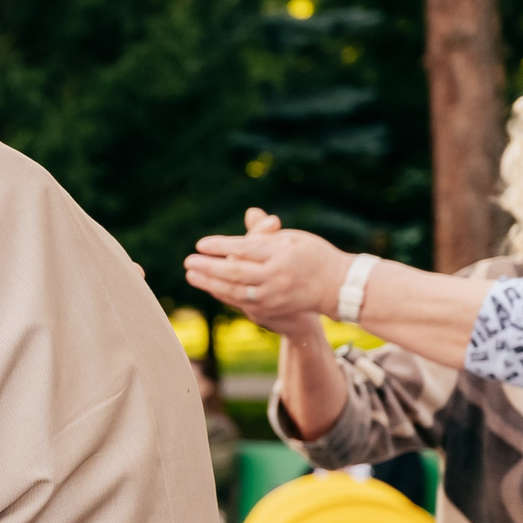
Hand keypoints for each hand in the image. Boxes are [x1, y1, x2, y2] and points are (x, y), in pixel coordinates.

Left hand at [184, 209, 348, 342]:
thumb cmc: (312, 256)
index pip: (245, 249)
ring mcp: (272, 295)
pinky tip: (209, 286)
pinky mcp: (270, 308)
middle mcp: (276, 275)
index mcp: (281, 253)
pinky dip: (223, 294)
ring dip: (210, 283)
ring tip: (191, 275)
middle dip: (209, 267)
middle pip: (236, 272)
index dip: (221, 246)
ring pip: (235, 290)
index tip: (201, 244)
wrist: (335, 288)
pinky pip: (241, 301)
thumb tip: (249, 213)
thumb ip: (267, 231)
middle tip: (188, 261)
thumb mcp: (293, 237)